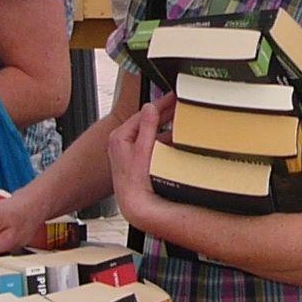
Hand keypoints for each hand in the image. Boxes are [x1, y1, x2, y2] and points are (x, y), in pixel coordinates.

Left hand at [105, 98, 170, 221]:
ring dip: (166, 128)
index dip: (160, 104)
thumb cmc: (134, 182)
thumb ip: (147, 126)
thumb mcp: (143, 149)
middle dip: (165, 115)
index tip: (172, 97)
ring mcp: (130, 152)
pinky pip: (153, 144)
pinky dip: (165, 140)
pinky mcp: (137, 160)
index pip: (143, 114)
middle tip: (180, 105)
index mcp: (120, 137)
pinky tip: (176, 140)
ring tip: (181, 121)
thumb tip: (150, 107)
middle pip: (147, 122)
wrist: (134, 204)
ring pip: (151, 133)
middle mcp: (122, 143)